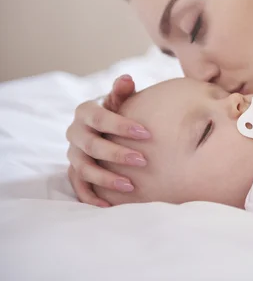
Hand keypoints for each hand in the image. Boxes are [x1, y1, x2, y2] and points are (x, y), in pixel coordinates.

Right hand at [65, 75, 149, 206]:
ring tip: (130, 186)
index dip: (121, 126)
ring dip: (105, 179)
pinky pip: (78, 186)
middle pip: (91, 146)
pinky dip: (90, 197)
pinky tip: (108, 206)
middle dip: (117, 155)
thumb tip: (127, 79)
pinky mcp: (75, 170)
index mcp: (85, 112)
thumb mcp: (120, 99)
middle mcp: (75, 132)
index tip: (146, 133)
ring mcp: (73, 153)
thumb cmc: (119, 110)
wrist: (107, 126)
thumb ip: (122, 91)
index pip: (99, 118)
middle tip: (143, 161)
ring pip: (83, 169)